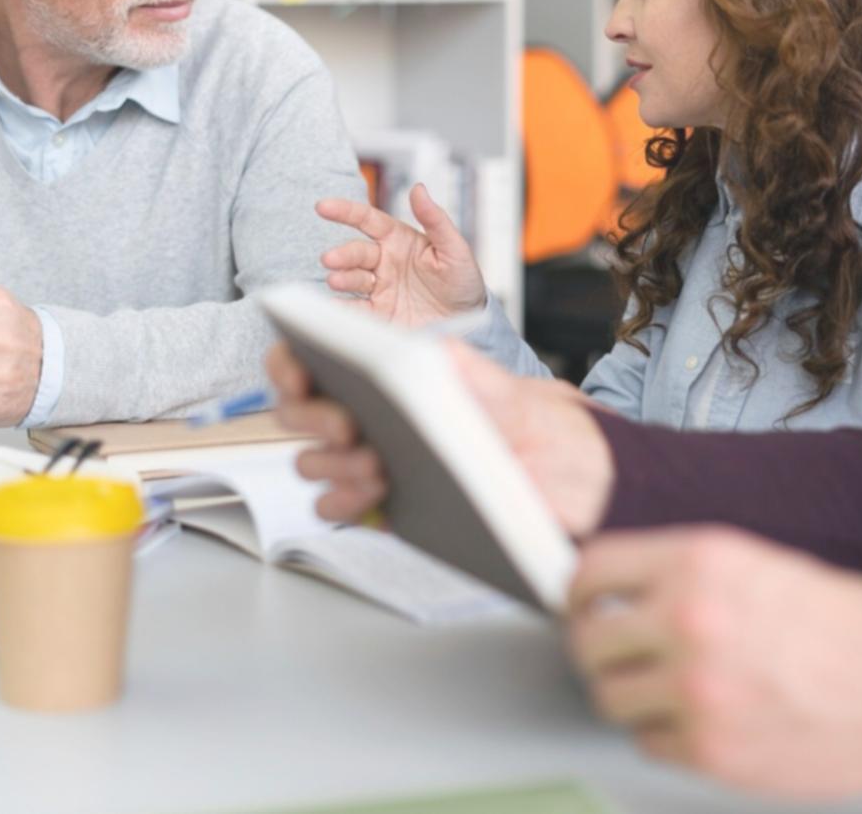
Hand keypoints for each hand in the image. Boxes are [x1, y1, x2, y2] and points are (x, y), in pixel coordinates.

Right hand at [268, 339, 614, 534]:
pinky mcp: (382, 507)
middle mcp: (370, 416)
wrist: (570, 482)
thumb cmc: (533, 425)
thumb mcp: (509, 390)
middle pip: (301, 413)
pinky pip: (338, 507)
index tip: (300, 369)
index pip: (313, 361)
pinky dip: (345, 501)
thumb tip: (420, 353)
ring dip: (331, 463)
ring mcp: (371, 462)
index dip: (291, 362)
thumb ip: (466, 370)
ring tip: (375, 463)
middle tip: (348, 424)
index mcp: (386, 374)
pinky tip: (375, 493)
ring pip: (313, 462)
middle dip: (313, 415)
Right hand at [318, 184, 486, 326]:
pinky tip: (334, 305)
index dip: (345, 212)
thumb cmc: (462, 281)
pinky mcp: (379, 314)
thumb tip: (419, 189)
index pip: (367, 220)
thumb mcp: (455, 248)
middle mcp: (384, 262)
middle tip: (330, 259)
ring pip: (353, 279)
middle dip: (342, 254)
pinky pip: (356, 309)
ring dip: (341, 278)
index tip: (324, 207)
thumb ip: (435, 219)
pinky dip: (342, 307)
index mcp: (399, 240)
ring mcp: (379, 288)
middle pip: (356, 252)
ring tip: (335, 280)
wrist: (468, 321)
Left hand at [567, 526, 861, 799]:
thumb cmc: (852, 627)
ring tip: (663, 691)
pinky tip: (701, 720)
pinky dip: (665, 735)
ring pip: (609, 697)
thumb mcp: (762, 566)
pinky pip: (649, 741)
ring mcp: (696, 688)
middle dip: (596, 650)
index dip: (579, 593)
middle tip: (616, 656)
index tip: (582, 606)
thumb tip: (621, 595)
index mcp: (700, 560)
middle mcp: (690, 618)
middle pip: (587, 640)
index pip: (592, 570)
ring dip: (628, 696)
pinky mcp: (711, 749)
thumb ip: (686, 577)